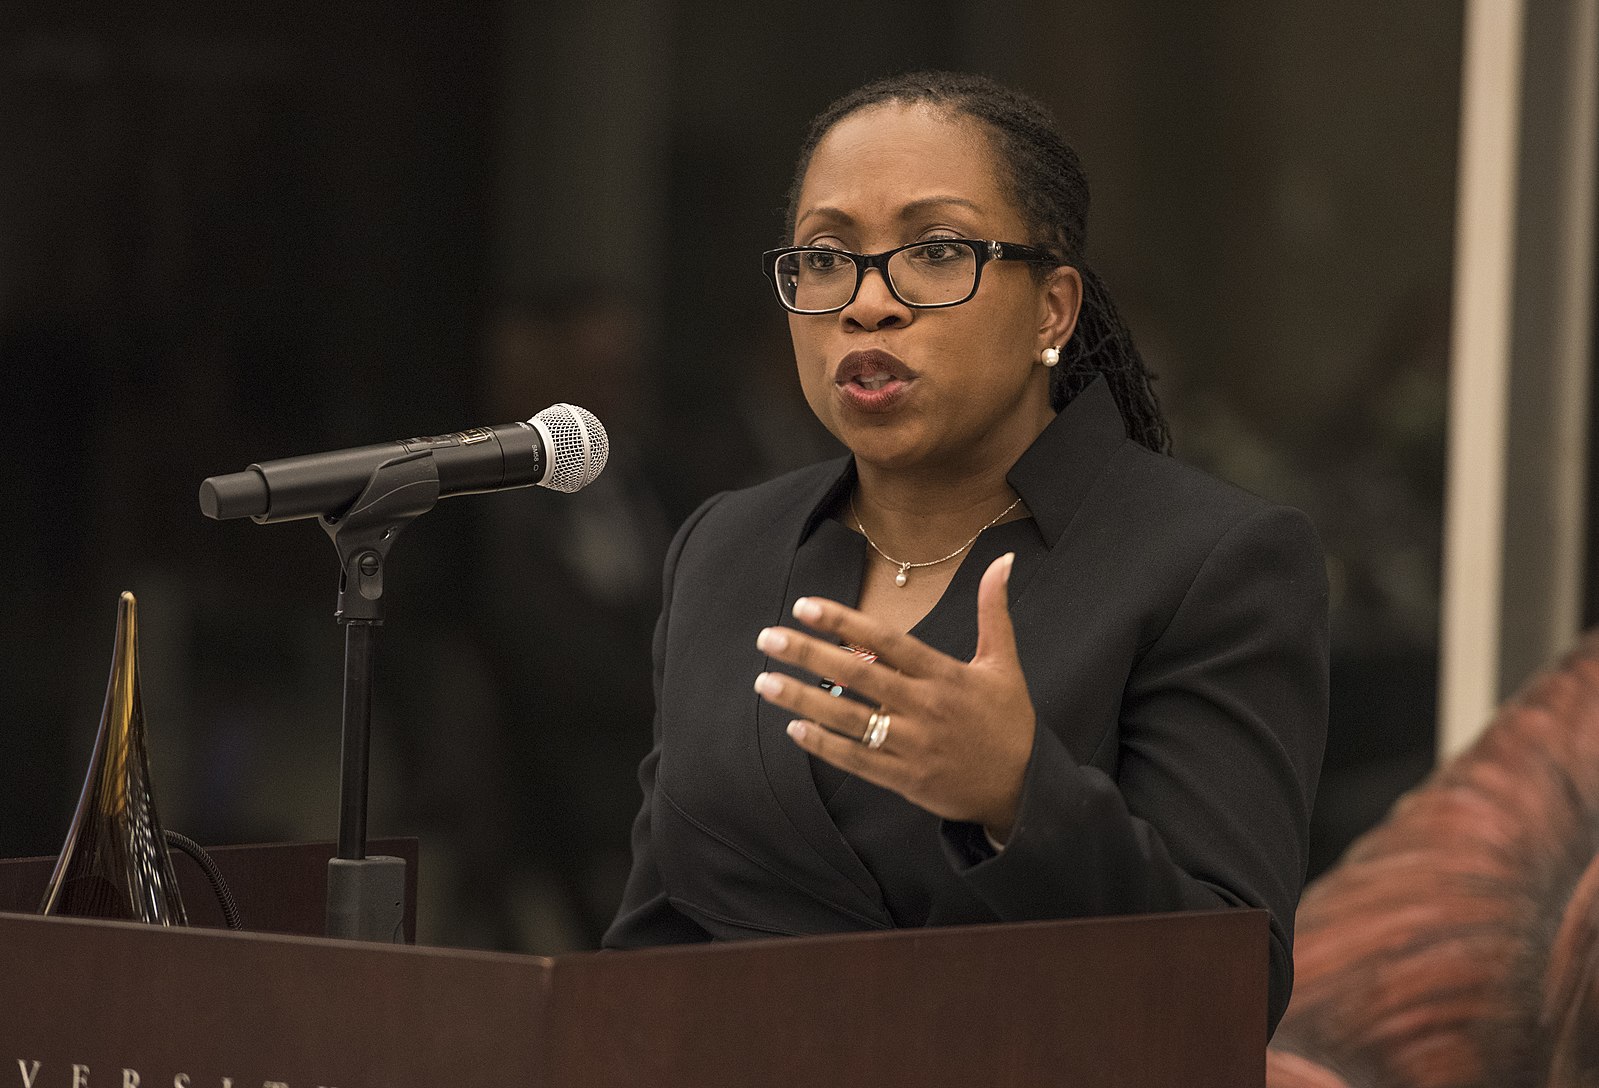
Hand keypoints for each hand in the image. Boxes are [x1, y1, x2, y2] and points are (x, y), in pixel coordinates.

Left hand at [752, 552, 1034, 841]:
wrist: (1024, 788)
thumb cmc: (1009, 720)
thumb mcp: (1004, 662)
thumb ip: (993, 611)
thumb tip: (1003, 561)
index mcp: (945, 675)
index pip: (886, 640)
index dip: (844, 621)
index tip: (806, 606)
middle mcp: (925, 707)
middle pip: (858, 675)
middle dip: (809, 655)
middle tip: (768, 638)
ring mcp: (914, 745)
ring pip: (849, 719)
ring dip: (803, 701)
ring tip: (765, 682)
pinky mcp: (907, 778)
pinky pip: (858, 760)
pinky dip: (825, 745)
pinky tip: (794, 728)